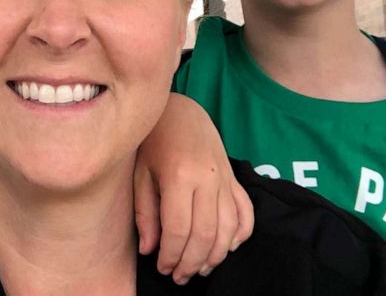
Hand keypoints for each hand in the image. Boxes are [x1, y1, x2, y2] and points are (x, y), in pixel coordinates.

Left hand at [133, 93, 253, 284]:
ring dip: (215, 255)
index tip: (161, 267)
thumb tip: (149, 250)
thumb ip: (145, 212)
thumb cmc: (153, 140)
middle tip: (178, 276)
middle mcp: (207, 178)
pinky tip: (226, 247)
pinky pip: (246, 212)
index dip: (170, 255)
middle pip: (205, 234)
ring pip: (229, 228)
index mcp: (180, 174)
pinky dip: (240, 234)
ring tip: (198, 268)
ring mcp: (225, 178)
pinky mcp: (235, 177)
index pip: (178, 228)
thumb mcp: (139, 172)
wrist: (180, 110)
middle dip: (191, 262)